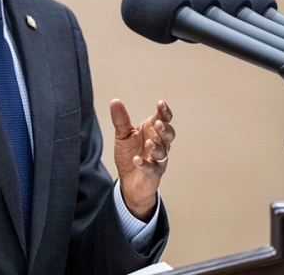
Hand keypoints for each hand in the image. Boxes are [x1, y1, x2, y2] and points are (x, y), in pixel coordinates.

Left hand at [110, 99, 174, 219]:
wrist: (128, 182)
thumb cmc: (129, 155)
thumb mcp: (123, 136)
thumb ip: (120, 120)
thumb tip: (115, 101)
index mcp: (152, 131)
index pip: (163, 119)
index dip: (164, 112)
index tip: (161, 104)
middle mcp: (159, 144)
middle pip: (168, 135)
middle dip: (165, 129)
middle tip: (158, 124)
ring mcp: (158, 160)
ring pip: (163, 152)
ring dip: (156, 147)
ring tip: (148, 143)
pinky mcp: (153, 174)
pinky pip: (152, 169)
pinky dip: (145, 164)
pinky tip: (137, 160)